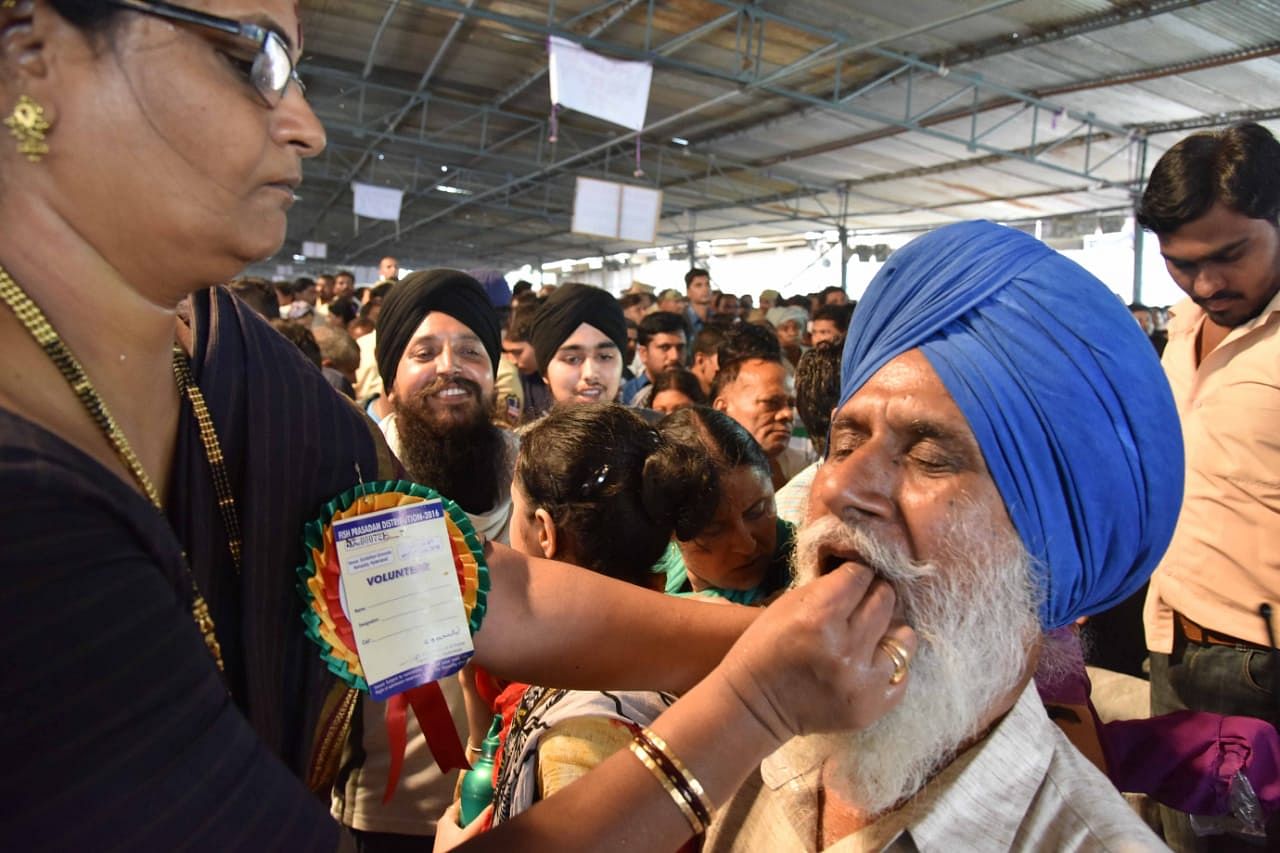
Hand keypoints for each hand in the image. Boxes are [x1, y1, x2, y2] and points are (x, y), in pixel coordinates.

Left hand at [433, 801, 491, 852]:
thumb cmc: (448, 851)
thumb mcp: (467, 835)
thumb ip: (480, 821)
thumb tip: (490, 808)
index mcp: (445, 819)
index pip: (460, 803)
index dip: (471, 799)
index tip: (482, 797)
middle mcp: (444, 826)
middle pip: (463, 814)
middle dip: (474, 814)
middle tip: (485, 814)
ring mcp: (447, 835)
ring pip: (463, 825)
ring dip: (472, 825)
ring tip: (482, 826)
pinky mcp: (450, 843)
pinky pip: (462, 833)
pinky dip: (470, 833)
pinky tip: (475, 836)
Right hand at [712, 565, 915, 742]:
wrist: (755, 706)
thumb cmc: (765, 647)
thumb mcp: (787, 604)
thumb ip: (828, 588)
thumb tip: (864, 576)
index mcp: (819, 617)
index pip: (860, 576)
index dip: (856, 573)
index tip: (852, 579)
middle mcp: (845, 648)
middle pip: (884, 600)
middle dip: (874, 595)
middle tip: (863, 601)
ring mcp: (862, 680)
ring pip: (903, 636)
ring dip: (889, 629)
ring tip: (873, 632)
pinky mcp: (872, 706)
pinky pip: (902, 673)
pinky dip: (889, 663)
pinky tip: (872, 659)